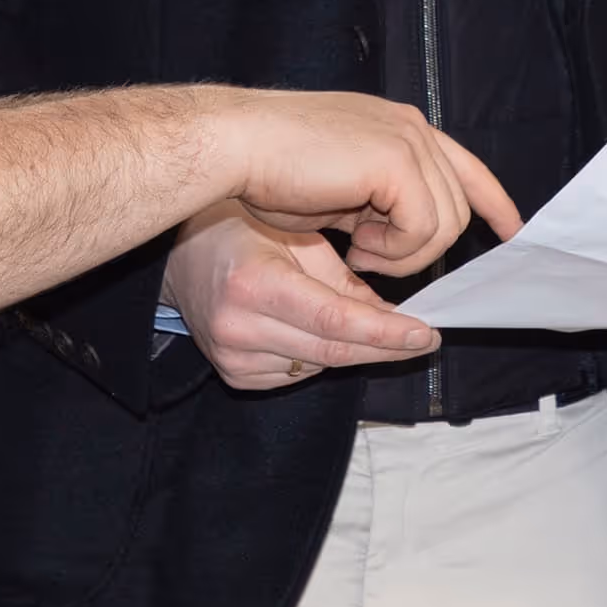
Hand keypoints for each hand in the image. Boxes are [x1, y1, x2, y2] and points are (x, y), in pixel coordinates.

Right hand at [160, 203, 442, 390]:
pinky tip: (328, 335)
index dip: (385, 332)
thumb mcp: (298, 237)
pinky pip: (298, 373)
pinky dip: (323, 357)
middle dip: (385, 347)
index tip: (425, 333)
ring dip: (356, 351)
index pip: (334, 320)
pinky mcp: (235, 376)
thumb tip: (395, 316)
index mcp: (253, 283)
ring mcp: (233, 357)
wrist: (180, 257)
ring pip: (319, 365)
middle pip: (331, 350)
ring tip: (383, 330)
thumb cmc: (242, 231)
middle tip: (424, 338)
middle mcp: (238, 327)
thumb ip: (345, 281)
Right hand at [201, 90, 520, 275]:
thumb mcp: (337, 189)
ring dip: (402, 254)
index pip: (466, 165)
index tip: (511, 231)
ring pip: (446, 224)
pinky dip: (394, 250)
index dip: (492, 199)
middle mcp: (412, 127)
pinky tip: (355, 244)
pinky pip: (424, 228)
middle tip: (365, 255)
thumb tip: (395, 240)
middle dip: (419, 249)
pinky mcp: (399, 159)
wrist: (237, 145)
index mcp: (398, 127)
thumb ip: (375, 204)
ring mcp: (409, 139)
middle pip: (458, 208)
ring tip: (356, 250)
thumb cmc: (269, 167)